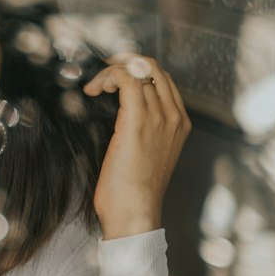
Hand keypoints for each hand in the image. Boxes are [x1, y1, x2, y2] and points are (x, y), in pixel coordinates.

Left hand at [84, 55, 190, 238]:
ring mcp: (159, 117)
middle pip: (152, 67)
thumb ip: (144, 130)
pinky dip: (108, 76)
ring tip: (96, 86)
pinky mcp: (138, 121)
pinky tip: (95, 90)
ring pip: (138, 68)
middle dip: (123, 62)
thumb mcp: (148, 154)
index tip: (113, 79)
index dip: (135, 70)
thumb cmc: (134, 191)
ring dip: (111, 70)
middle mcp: (173, 115)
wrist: (135, 213)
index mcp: (179, 123)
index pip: (161, 78)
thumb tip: (122, 114)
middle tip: (102, 75)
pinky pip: (126, 78)